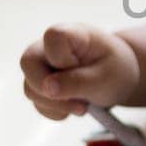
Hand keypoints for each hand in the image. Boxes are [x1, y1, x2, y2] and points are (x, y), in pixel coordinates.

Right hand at [19, 24, 139, 119]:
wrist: (117, 79)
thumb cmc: (115, 70)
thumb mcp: (106, 78)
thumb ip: (77, 82)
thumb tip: (47, 88)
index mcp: (72, 34)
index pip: (52, 37)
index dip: (61, 59)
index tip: (78, 69)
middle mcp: (48, 46)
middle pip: (29, 64)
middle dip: (51, 91)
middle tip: (79, 103)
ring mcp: (41, 64)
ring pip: (30, 88)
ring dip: (56, 105)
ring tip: (83, 105)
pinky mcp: (39, 83)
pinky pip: (36, 102)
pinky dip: (55, 111)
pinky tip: (74, 106)